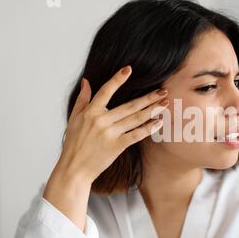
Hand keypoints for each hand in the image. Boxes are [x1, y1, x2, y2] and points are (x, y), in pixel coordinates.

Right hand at [44, 65, 168, 230]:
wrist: (74, 168)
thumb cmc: (74, 143)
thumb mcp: (73, 119)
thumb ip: (82, 99)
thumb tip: (86, 81)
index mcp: (90, 112)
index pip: (106, 91)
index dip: (118, 79)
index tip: (129, 69)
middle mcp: (101, 121)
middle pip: (129, 105)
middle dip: (148, 98)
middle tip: (163, 91)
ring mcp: (110, 133)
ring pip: (135, 118)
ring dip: (152, 110)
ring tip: (165, 103)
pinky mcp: (117, 146)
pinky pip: (136, 135)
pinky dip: (148, 128)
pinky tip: (159, 122)